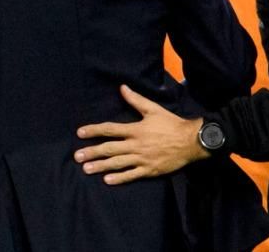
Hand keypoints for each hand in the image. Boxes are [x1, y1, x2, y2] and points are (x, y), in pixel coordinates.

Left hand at [74, 85, 206, 184]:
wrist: (191, 141)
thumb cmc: (171, 124)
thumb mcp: (153, 109)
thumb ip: (136, 100)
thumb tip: (122, 87)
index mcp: (135, 129)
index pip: (110, 129)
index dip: (94, 130)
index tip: (80, 133)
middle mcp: (136, 145)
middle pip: (110, 148)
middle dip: (92, 152)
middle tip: (77, 156)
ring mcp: (142, 159)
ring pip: (117, 163)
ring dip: (101, 166)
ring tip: (86, 169)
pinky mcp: (149, 170)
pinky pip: (131, 175)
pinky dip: (119, 178)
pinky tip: (107, 180)